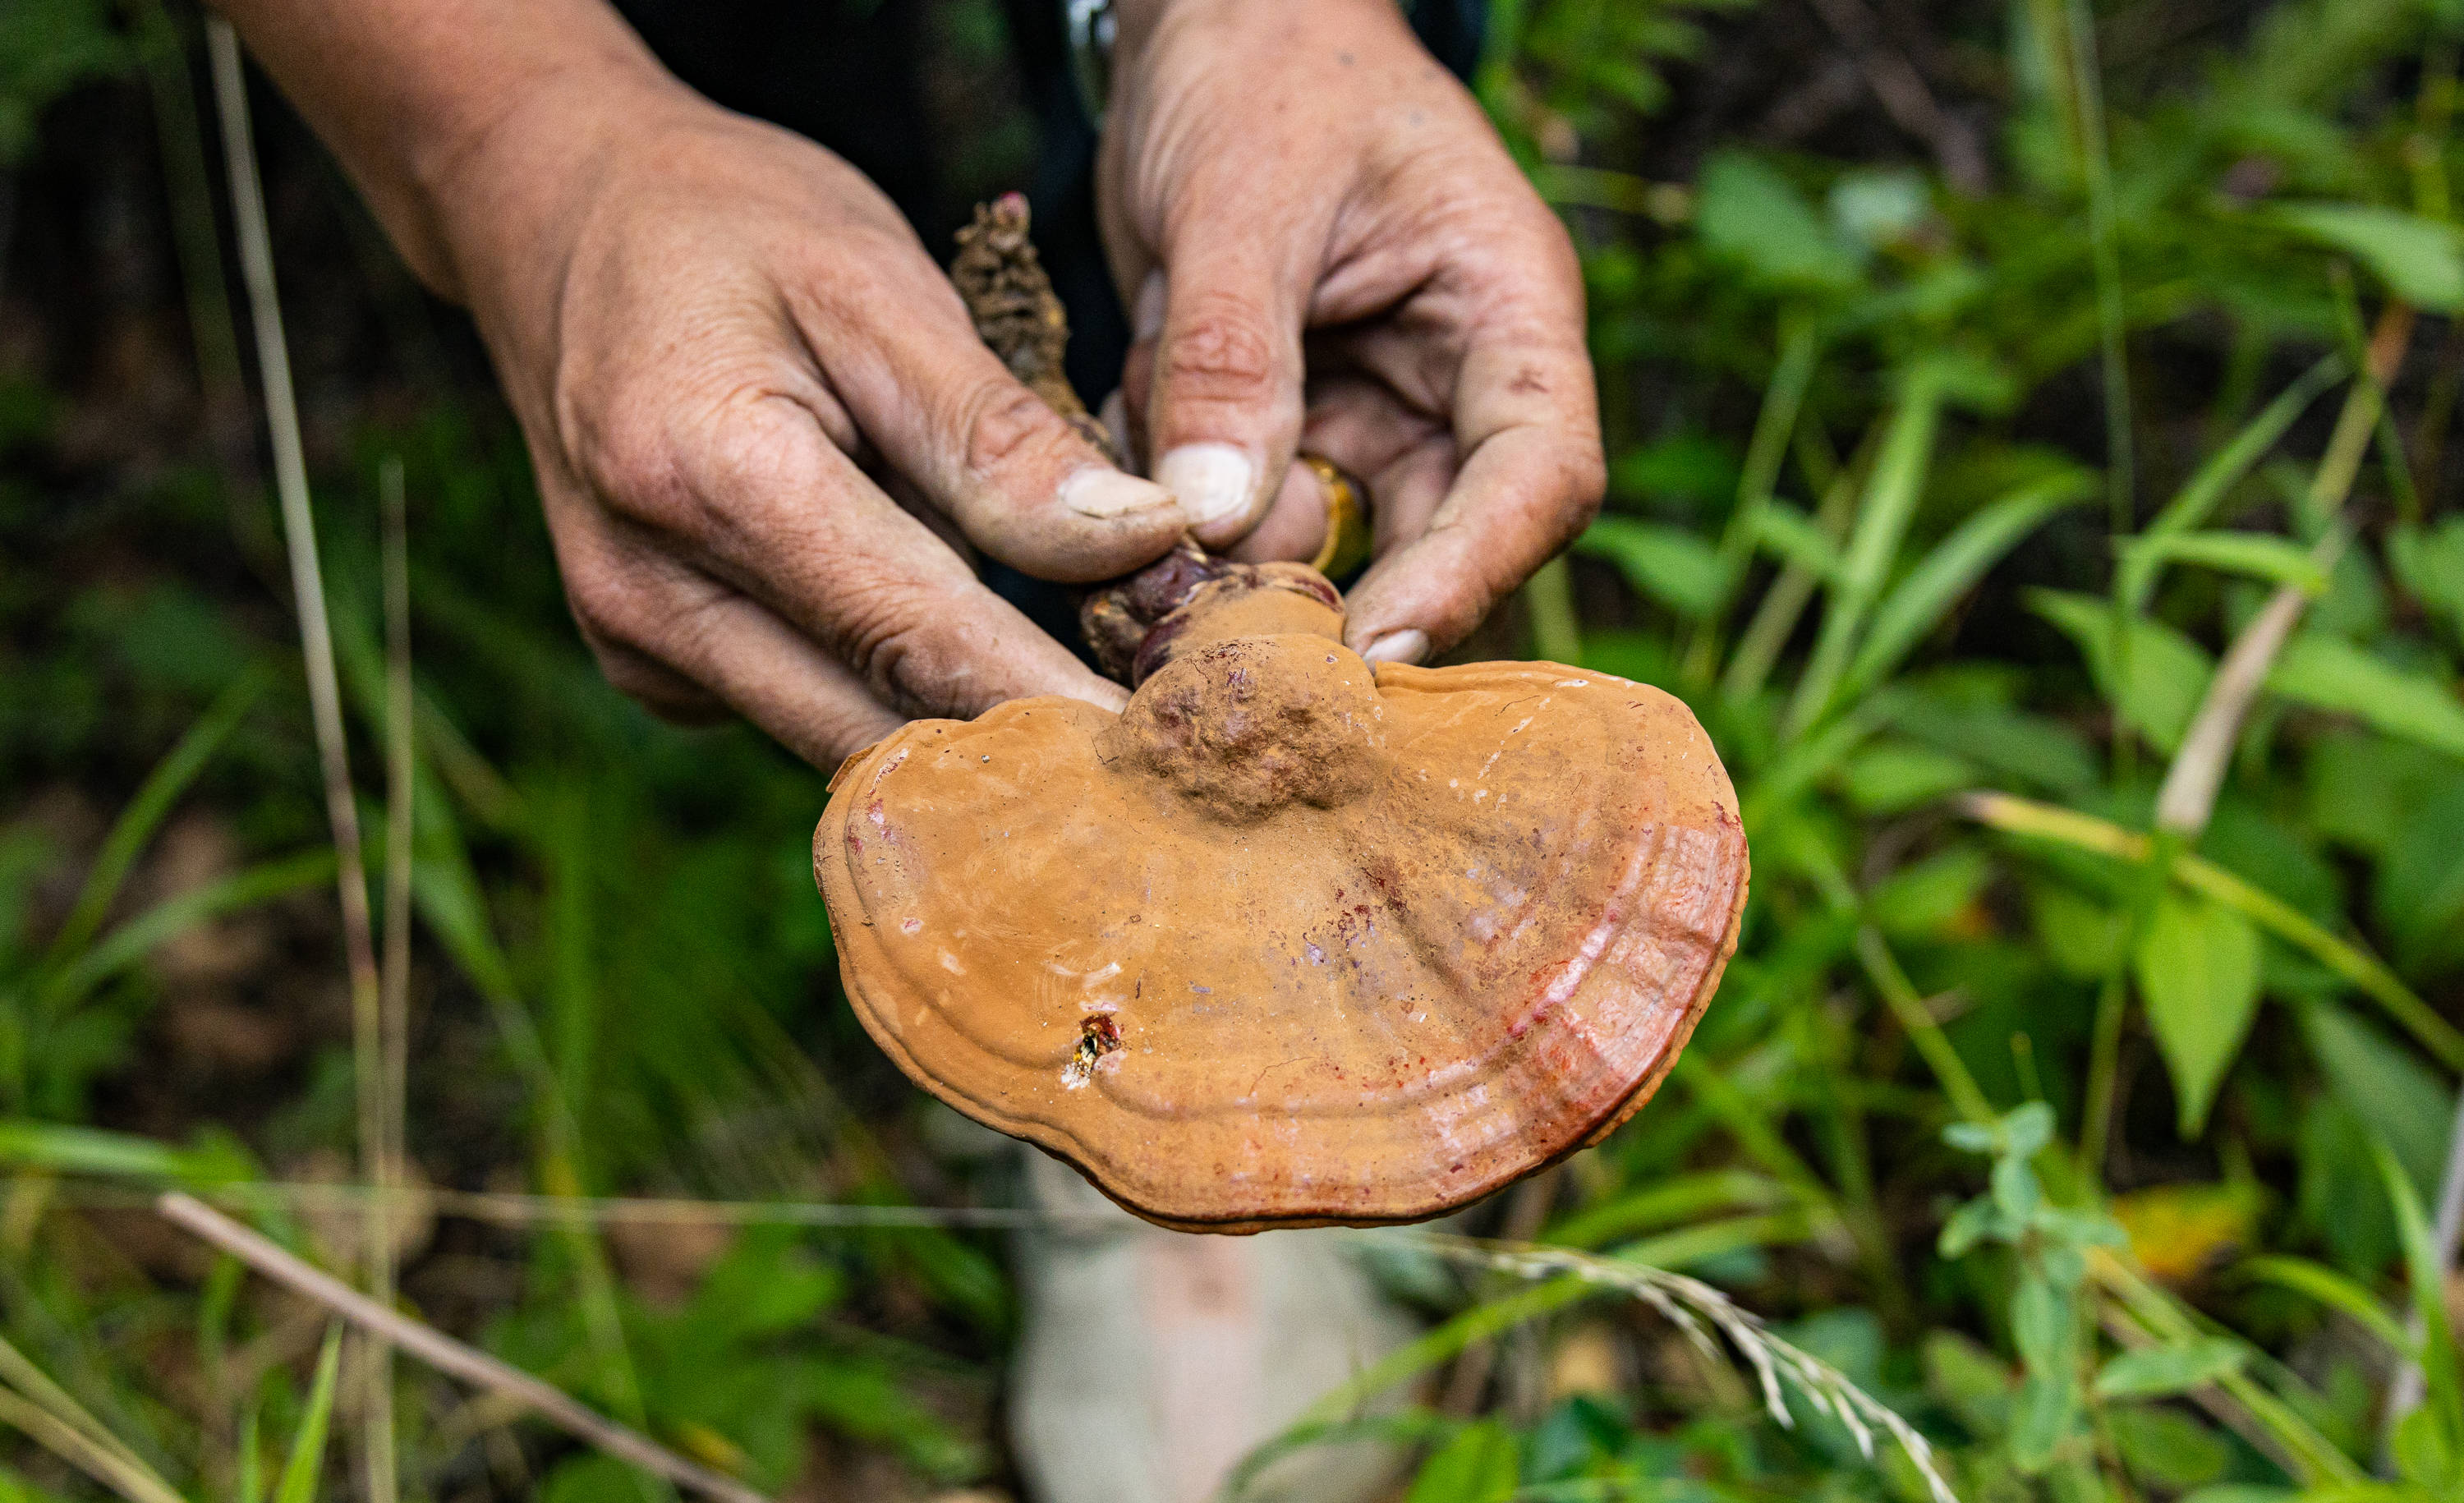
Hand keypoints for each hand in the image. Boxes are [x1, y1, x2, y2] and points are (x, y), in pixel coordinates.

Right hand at [412, 71, 1192, 763]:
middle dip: (1033, 754)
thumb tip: (1140, 542)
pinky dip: (905, 701)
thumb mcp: (874, 286)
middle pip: (881, 728)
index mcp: (706, 479)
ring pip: (850, 742)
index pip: (918, 637)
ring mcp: (640, 645)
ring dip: (978, 742)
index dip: (1057, 705)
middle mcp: (652, 594)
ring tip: (1112, 719)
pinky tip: (992, 666)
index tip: (1176, 754)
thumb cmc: (726, 225)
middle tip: (1176, 763)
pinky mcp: (654, 666)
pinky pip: (811, 710)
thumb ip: (997, 434)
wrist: (551, 215)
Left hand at [1101, 0, 1605, 665]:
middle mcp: (1451, 386)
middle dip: (1335, 599)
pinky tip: (1135, 410)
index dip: (1471, 575)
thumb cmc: (1260, 70)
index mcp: (1505, 312)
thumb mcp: (1237, 196)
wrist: (1204, 30)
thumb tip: (1219, 522)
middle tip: (1229, 647)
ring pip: (1317, 545)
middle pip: (1437, 546)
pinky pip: (1232, 514)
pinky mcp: (1280, 434)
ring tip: (1153, 438)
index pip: (1540, 478)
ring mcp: (1364, 417)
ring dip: (1227, 543)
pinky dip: (1174, 503)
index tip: (1377, 651)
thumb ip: (1231, 356)